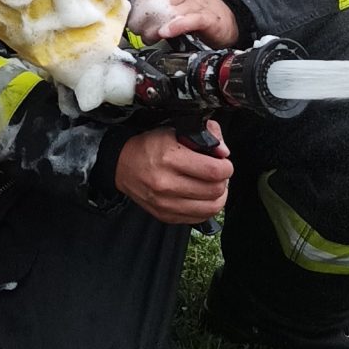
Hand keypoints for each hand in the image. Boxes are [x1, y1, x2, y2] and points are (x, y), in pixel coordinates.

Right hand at [115, 124, 232, 224]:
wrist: (122, 165)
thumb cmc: (149, 146)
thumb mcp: (174, 130)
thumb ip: (204, 134)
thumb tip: (223, 152)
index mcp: (169, 158)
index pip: (213, 171)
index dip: (226, 167)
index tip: (224, 163)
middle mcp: (166, 183)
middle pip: (214, 190)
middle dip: (223, 181)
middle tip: (218, 174)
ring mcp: (165, 203)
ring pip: (210, 208)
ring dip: (218, 196)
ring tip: (213, 186)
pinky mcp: (165, 216)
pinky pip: (199, 218)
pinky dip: (206, 208)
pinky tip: (202, 197)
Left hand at [129, 0, 238, 46]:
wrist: (227, 18)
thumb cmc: (196, 10)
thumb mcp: (173, 0)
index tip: (134, 9)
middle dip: (146, 17)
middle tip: (138, 29)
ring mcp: (198, 3)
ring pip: (173, 11)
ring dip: (157, 26)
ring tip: (149, 36)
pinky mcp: (208, 18)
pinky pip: (190, 19)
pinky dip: (176, 26)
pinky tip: (166, 32)